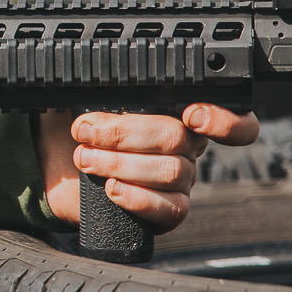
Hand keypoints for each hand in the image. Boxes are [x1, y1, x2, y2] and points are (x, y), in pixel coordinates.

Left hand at [37, 106, 259, 232]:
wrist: (60, 172)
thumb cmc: (81, 132)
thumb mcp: (89, 102)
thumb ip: (106, 90)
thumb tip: (99, 78)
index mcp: (179, 115)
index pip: (231, 119)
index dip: (224, 120)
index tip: (191, 114)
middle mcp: (188, 149)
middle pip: (179, 138)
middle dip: (124, 133)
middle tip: (85, 133)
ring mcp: (182, 182)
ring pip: (170, 171)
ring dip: (118, 163)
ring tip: (85, 158)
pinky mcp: (168, 213)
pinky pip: (169, 208)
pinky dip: (136, 197)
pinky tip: (111, 189)